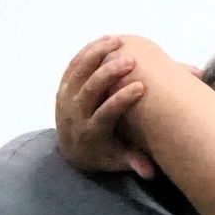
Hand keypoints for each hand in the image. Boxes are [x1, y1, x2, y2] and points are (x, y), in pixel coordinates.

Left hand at [55, 34, 160, 177]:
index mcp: (90, 133)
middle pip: (89, 90)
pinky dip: (88, 52)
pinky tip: (106, 41)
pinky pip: (73, 66)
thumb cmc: (104, 153)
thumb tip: (151, 173)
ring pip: (79, 72)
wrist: (72, 149)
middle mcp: (75, 114)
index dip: (121, 100)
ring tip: (118, 41)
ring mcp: (66, 99)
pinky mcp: (64, 87)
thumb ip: (134, 162)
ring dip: (97, 55)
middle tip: (131, 61)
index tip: (141, 87)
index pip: (104, 114)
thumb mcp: (118, 160)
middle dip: (109, 74)